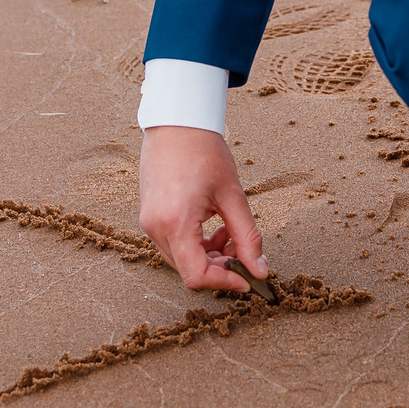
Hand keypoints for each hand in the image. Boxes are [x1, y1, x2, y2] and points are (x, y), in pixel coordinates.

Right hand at [137, 125, 265, 295]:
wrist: (176, 124)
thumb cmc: (203, 152)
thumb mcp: (233, 196)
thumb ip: (248, 237)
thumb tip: (259, 269)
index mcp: (175, 222)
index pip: (197, 276)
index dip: (225, 283)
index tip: (247, 278)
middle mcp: (156, 227)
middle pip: (189, 271)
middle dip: (220, 269)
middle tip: (245, 253)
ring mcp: (149, 223)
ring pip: (181, 260)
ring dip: (209, 257)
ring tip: (231, 234)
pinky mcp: (150, 217)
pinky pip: (174, 245)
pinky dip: (197, 245)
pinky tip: (215, 228)